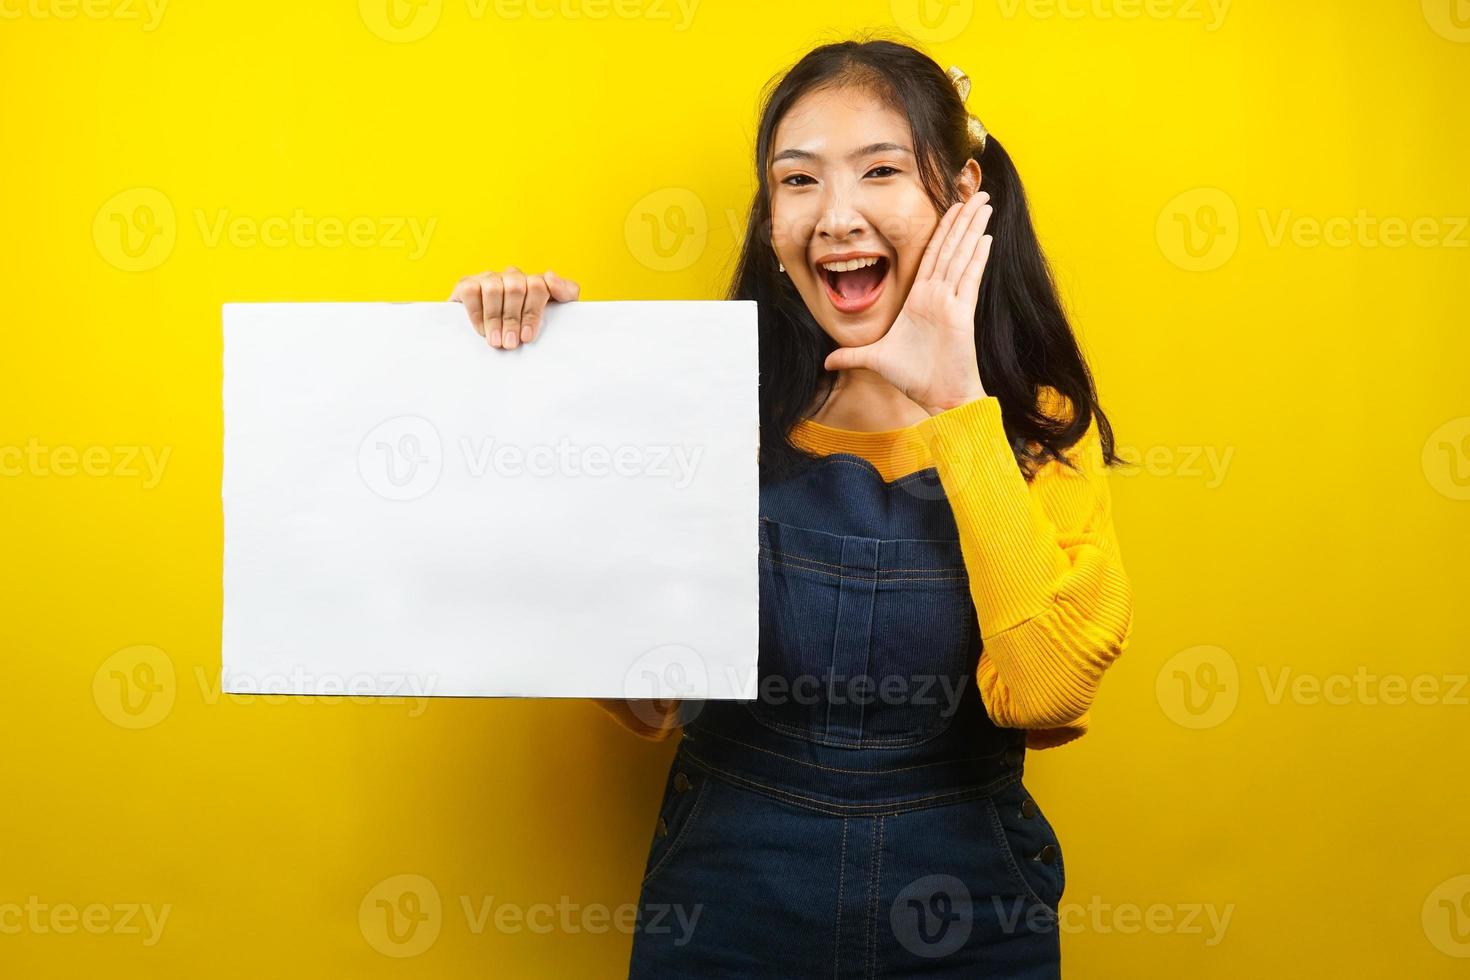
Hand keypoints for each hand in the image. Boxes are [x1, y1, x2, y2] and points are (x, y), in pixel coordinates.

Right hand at [448, 267, 580, 348]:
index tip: (527, 337)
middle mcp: (512, 276)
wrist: (493, 340)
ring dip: (495, 318)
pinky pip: (471, 291)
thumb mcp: (555, 314)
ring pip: (494, 288)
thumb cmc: (527, 330)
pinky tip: (482, 330)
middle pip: (516, 287)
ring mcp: (489, 278)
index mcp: (533, 282)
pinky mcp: (467, 284)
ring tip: (496, 341)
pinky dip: (477, 313)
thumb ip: (565, 292)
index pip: (538, 285)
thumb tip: (550, 276)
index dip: (532, 313)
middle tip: (510, 344)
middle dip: (513, 319)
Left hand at [822, 192, 992, 414]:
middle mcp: (938, 295)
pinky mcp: (961, 314)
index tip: (951, 207)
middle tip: (976, 192)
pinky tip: (985, 237)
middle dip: (962, 219)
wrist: (938, 398)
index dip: (942, 230)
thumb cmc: (913, 378)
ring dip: (973, 228)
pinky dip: (977, 258)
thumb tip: (826, 362)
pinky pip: (969, 279)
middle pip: (951, 247)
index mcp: (920, 299)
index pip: (932, 255)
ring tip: (984, 202)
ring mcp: (951, 302)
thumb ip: (850, 356)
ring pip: (962, 256)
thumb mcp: (873, 360)